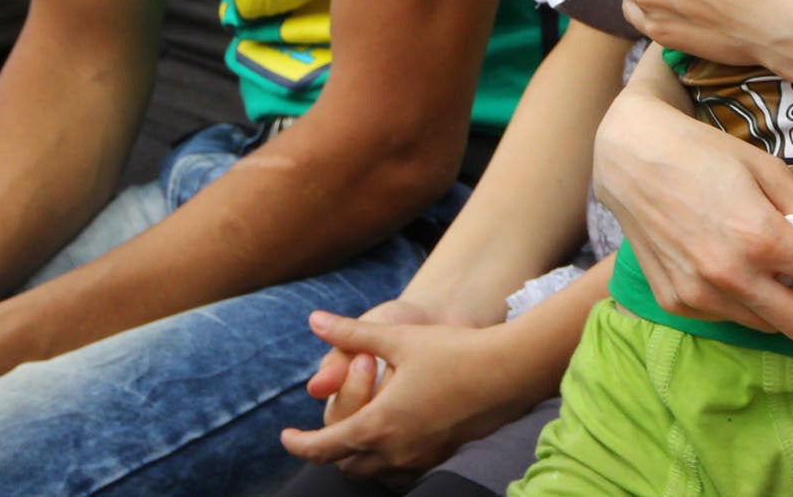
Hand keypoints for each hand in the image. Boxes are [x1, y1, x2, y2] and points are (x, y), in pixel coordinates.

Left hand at [280, 309, 550, 481]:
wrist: (507, 372)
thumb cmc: (452, 351)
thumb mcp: (397, 338)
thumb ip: (351, 334)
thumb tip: (315, 320)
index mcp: (378, 423)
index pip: (323, 447)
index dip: (298, 443)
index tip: (285, 436)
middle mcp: (395, 450)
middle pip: (345, 465)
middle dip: (327, 450)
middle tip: (320, 431)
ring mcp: (419, 458)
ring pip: (373, 473)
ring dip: (356, 458)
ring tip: (353, 432)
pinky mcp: (441, 457)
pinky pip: (401, 472)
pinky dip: (385, 461)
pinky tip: (391, 437)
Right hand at [593, 85, 792, 340]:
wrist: (629, 156)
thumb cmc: (704, 152)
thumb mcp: (767, 168)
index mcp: (761, 236)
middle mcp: (730, 274)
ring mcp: (700, 294)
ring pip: (771, 327)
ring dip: (787, 304)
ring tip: (774, 263)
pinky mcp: (677, 302)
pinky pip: (732, 318)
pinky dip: (748, 300)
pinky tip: (735, 264)